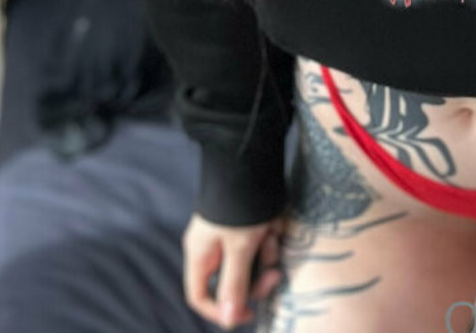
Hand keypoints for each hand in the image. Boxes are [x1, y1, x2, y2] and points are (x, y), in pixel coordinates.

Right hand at [183, 210, 286, 328]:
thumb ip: (233, 285)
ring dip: (266, 252)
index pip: (200, 296)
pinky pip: (261, 241)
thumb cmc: (242, 205)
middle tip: (274, 275)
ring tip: (271, 233)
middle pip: (232, 281)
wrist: (252, 159)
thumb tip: (228, 321)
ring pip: (251, 261)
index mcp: (201, 255)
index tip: (248, 313)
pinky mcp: (250, 222)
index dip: (220, 310)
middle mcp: (213, 246)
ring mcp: (231, 233)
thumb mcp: (240, 248)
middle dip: (255, 279)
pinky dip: (270, 236)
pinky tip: (275, 223)